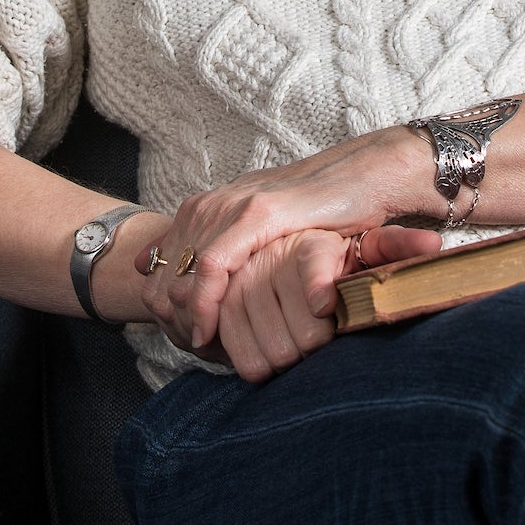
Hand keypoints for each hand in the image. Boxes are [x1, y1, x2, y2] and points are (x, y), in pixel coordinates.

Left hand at [136, 126, 439, 353]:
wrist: (364, 176)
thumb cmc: (320, 212)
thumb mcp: (263, 229)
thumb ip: (220, 243)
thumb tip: (160, 262)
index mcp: (211, 204)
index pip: (159, 259)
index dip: (160, 300)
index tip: (174, 335)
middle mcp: (215, 201)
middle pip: (163, 268)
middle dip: (168, 314)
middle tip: (183, 348)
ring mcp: (234, 204)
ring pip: (180, 270)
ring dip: (182, 315)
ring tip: (196, 346)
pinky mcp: (258, 214)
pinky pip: (212, 266)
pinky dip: (204, 302)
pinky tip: (209, 329)